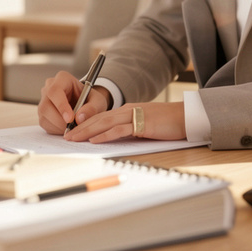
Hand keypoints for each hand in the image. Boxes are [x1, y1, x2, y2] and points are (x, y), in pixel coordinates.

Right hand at [38, 71, 110, 134]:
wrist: (86, 104)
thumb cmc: (90, 99)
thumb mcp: (98, 101)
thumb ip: (92, 108)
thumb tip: (80, 118)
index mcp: (63, 79)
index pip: (55, 91)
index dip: (61, 105)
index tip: (70, 119)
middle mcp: (49, 87)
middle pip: (46, 105)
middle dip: (60, 120)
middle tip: (74, 127)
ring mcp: (43, 100)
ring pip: (44, 116)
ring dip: (58, 126)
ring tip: (73, 127)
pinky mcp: (42, 113)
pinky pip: (45, 123)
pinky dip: (56, 129)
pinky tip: (67, 127)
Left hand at [64, 101, 186, 143]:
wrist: (185, 117)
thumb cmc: (167, 123)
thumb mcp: (144, 125)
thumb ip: (130, 129)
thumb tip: (115, 139)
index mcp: (127, 110)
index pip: (102, 117)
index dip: (86, 124)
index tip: (73, 132)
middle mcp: (127, 110)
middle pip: (99, 118)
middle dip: (80, 128)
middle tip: (66, 136)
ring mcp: (134, 116)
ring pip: (105, 123)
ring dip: (87, 131)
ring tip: (74, 139)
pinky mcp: (142, 124)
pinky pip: (119, 130)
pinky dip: (105, 135)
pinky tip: (95, 140)